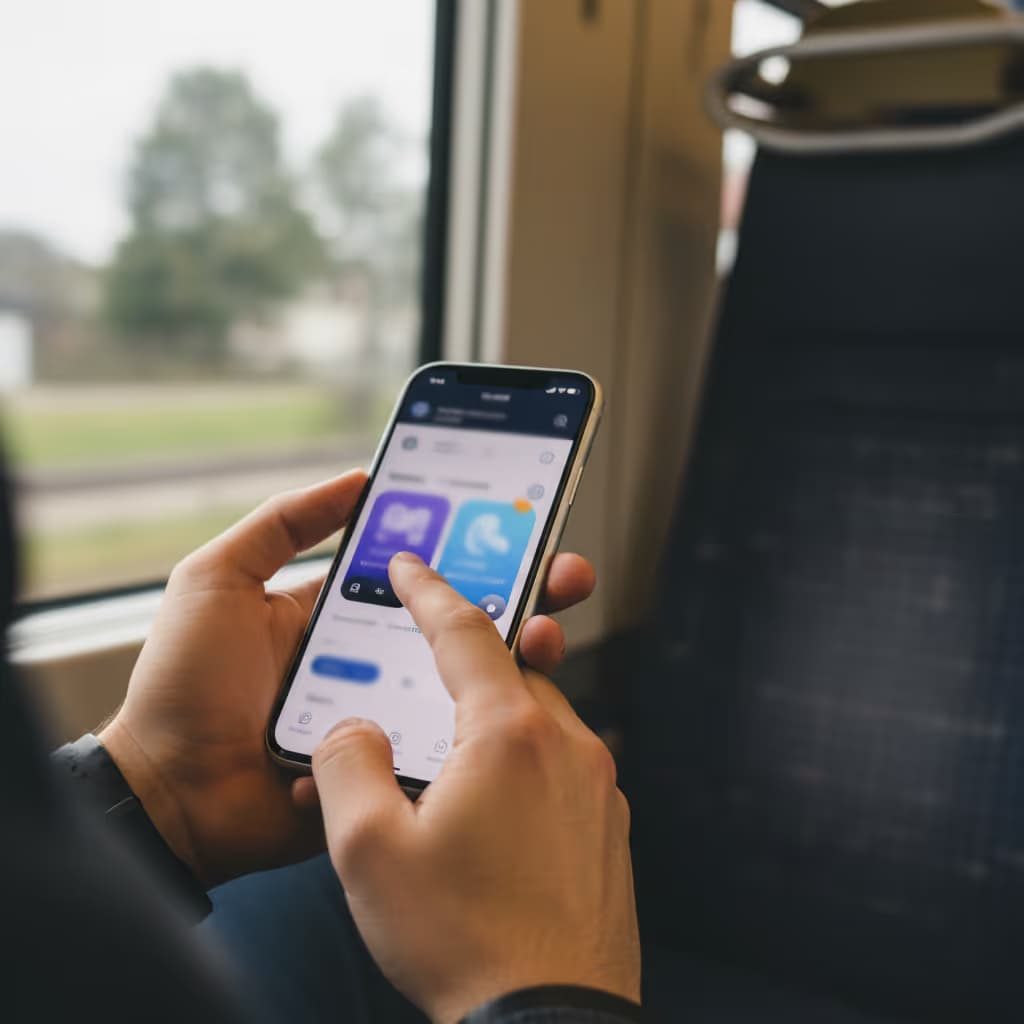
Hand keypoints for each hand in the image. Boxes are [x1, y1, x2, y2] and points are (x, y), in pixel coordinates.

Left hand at [100, 474, 596, 887]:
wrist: (169, 798)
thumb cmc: (183, 684)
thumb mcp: (218, 579)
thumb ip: (283, 524)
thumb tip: (360, 479)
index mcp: (345, 613)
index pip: (423, 574)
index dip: (474, 550)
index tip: (521, 527)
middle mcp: (378, 661)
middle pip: (463, 625)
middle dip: (521, 597)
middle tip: (563, 577)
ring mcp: (391, 716)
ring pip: (469, 684)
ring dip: (518, 657)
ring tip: (544, 635)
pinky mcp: (395, 767)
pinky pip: (448, 745)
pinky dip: (486, 724)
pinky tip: (515, 699)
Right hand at [313, 553, 639, 1023]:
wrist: (547, 1023)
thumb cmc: (460, 939)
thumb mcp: (368, 850)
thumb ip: (348, 764)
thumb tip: (353, 729)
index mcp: (508, 734)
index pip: (465, 632)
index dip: (430, 590)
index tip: (411, 565)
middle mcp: (566, 746)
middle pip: (509, 672)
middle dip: (464, 662)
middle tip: (425, 669)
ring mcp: (597, 786)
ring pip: (539, 720)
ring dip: (493, 720)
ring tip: (449, 759)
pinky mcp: (608, 826)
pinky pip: (561, 766)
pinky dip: (524, 765)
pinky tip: (492, 812)